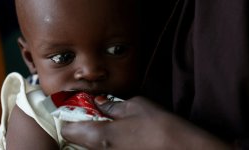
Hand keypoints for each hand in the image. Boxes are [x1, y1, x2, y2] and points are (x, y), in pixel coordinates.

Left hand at [61, 96, 230, 149]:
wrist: (182, 148)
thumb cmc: (158, 126)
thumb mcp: (133, 106)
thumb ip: (110, 106)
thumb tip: (99, 103)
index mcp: (99, 137)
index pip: (66, 130)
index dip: (69, 117)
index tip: (76, 109)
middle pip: (78, 140)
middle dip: (83, 126)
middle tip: (96, 115)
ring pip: (92, 147)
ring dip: (95, 135)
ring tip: (113, 125)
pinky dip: (108, 143)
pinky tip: (124, 136)